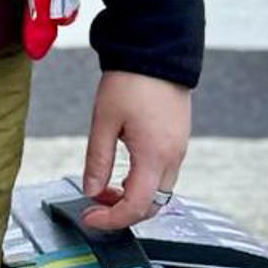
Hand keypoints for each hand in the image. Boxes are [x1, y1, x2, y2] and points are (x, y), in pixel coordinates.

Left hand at [77, 68, 191, 231]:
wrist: (158, 47)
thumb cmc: (130, 80)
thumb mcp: (104, 120)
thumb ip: (98, 160)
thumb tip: (90, 191)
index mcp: (155, 156)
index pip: (135, 207)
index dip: (110, 220)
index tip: (88, 217)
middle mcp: (173, 157)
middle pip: (152, 205)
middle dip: (123, 212)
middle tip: (96, 203)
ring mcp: (179, 147)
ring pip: (160, 190)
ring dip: (134, 196)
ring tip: (107, 184)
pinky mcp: (179, 137)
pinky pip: (165, 173)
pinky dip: (145, 181)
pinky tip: (126, 167)